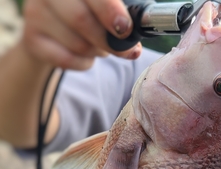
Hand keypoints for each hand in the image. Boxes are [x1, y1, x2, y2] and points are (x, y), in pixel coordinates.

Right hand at [21, 0, 141, 69]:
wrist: (50, 29)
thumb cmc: (86, 11)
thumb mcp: (101, 4)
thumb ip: (120, 8)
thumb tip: (140, 25)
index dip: (109, 10)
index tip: (125, 28)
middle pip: (81, 19)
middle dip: (109, 41)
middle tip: (126, 50)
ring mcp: (35, 14)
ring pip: (77, 43)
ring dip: (98, 52)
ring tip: (101, 46)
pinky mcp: (32, 40)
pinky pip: (67, 60)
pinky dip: (84, 63)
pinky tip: (86, 56)